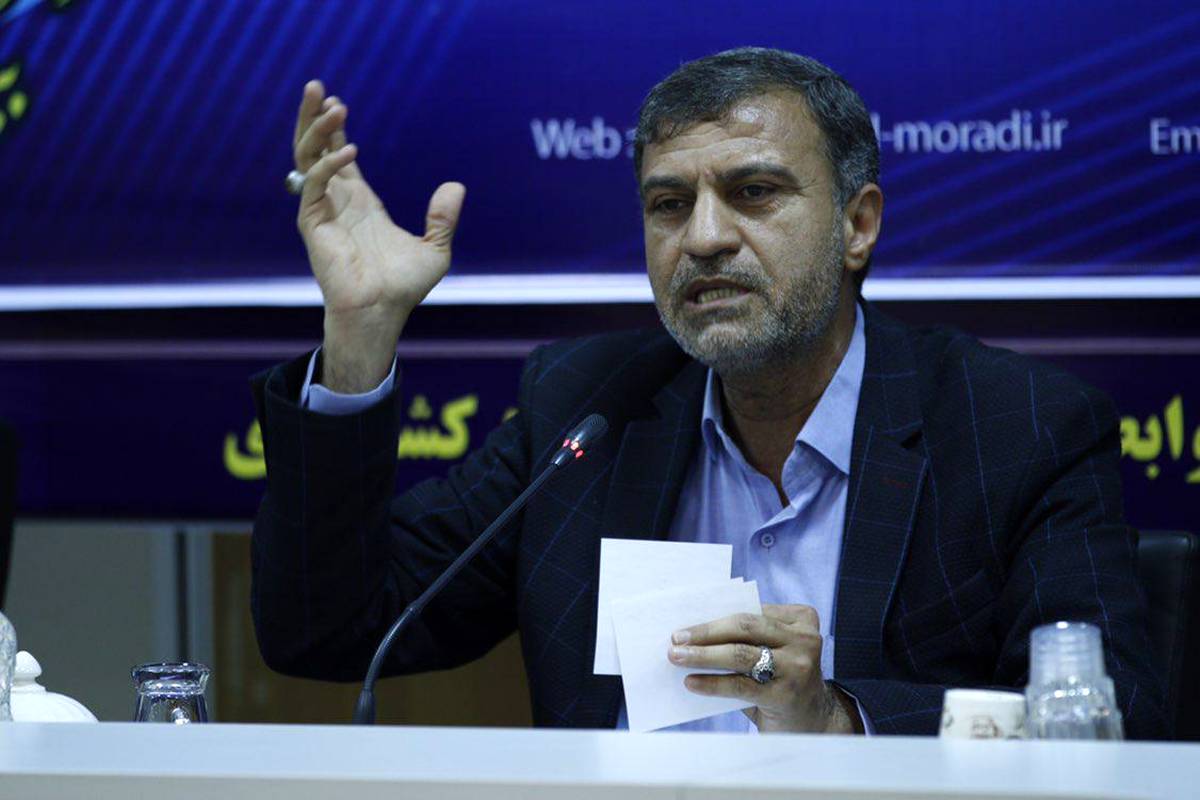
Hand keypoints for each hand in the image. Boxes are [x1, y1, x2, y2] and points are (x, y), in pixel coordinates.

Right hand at [292, 80, 465, 391]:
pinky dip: (328, 165)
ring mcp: (322, 210)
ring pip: (306, 158)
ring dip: (315, 130)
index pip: (338, 153)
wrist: (382, 313)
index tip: (335, 99)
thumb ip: (443, 218)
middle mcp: (336, 201)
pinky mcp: (314, 224)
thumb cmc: (403, 288)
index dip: (335, 126)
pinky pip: (314, 185)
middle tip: (315, 85)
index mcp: (359, 202)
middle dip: (312, 116)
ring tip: (331, 103)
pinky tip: (351, 151)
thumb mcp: (435, 249)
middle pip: (314, 147)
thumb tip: (456, 186)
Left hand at [668, 604, 862, 733]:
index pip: (750, 610)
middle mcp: (804, 639)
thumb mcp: (773, 650)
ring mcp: (798, 666)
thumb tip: (695, 633)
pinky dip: (712, 683)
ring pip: (740, 654)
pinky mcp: (786, 694)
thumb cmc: (782, 679)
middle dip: (706, 632)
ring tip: (677, 657)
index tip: (684, 620)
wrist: (814, 722)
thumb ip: (748, 638)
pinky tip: (692, 682)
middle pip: (745, 627)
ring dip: (703, 655)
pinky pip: (740, 685)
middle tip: (676, 638)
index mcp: (800, 618)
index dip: (715, 616)